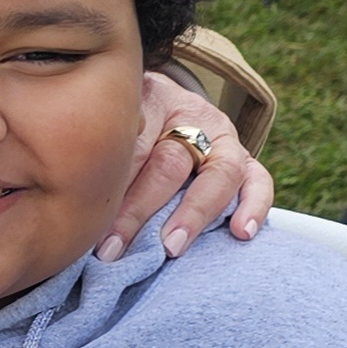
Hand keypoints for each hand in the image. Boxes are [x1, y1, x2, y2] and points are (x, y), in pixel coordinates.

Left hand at [99, 69, 272, 261]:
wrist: (163, 105)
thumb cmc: (128, 122)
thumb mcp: (113, 120)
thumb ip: (105, 144)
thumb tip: (91, 180)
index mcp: (152, 100)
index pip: (132, 143)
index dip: (111, 183)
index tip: (87, 217)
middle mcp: (192, 115)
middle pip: (168, 164)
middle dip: (138, 210)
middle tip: (113, 247)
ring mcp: (224, 138)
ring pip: (216, 174)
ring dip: (192, 214)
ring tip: (171, 247)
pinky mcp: (245, 161)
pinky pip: (259, 181)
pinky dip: (254, 206)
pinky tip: (241, 233)